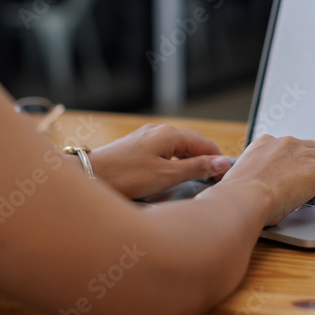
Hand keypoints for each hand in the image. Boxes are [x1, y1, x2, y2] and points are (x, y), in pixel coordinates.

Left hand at [89, 124, 232, 199]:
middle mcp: (159, 131)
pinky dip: (176, 164)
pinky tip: (174, 178)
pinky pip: (164, 153)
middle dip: (206, 161)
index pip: (205, 144)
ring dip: (191, 163)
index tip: (226, 179)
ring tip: (199, 182)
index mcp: (169, 134)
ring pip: (178, 149)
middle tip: (216, 183)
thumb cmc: (125, 177)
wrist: (87, 176)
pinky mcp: (136, 149)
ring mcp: (146, 138)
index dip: (218, 161)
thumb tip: (223, 162)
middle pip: (192, 144)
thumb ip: (196, 168)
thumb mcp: (166, 176)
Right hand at [217, 134, 314, 225]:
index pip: (294, 146)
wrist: (242, 198)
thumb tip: (249, 192)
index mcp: (266, 143)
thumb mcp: (240, 180)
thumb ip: (250, 179)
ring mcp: (305, 156)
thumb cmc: (235, 197)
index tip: (306, 172)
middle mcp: (288, 144)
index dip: (305, 160)